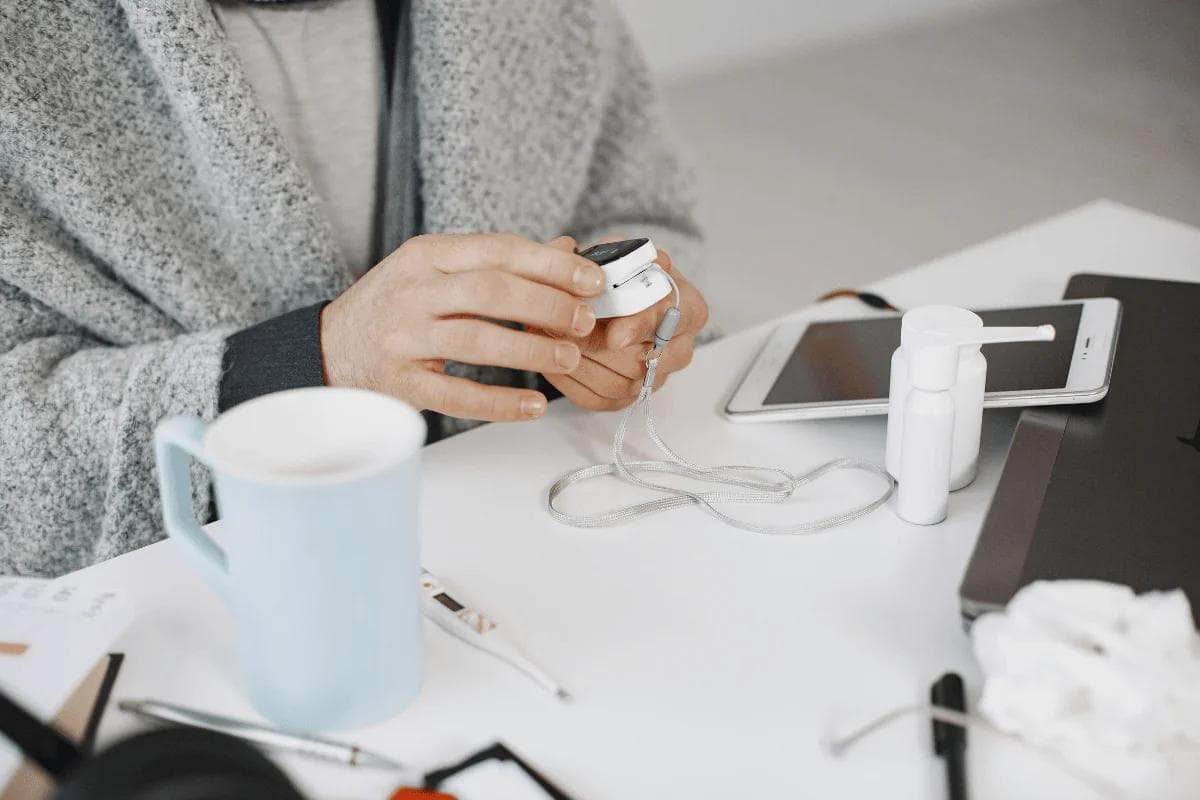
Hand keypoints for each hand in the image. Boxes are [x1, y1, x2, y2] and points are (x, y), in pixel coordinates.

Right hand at [320, 233, 603, 420]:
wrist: (328, 348)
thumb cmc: (396, 306)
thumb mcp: (435, 271)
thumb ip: (494, 263)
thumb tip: (566, 254)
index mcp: (426, 255)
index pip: (497, 251)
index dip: (550, 265)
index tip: (591, 280)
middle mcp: (411, 292)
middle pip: (490, 291)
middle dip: (547, 304)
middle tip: (584, 321)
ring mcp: (402, 339)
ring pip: (476, 340)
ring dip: (531, 349)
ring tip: (568, 358)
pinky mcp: (399, 383)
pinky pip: (456, 395)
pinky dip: (499, 402)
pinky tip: (534, 406)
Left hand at [542, 242, 708, 410]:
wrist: (607, 301)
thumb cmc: (616, 276)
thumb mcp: (610, 252)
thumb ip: (593, 253)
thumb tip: (565, 250)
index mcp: (688, 306)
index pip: (673, 320)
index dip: (641, 327)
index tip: (614, 335)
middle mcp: (679, 348)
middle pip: (644, 361)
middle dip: (597, 347)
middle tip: (562, 331)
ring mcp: (655, 378)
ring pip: (618, 384)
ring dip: (578, 362)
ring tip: (549, 339)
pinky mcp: (627, 398)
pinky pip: (599, 400)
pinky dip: (570, 381)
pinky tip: (552, 358)